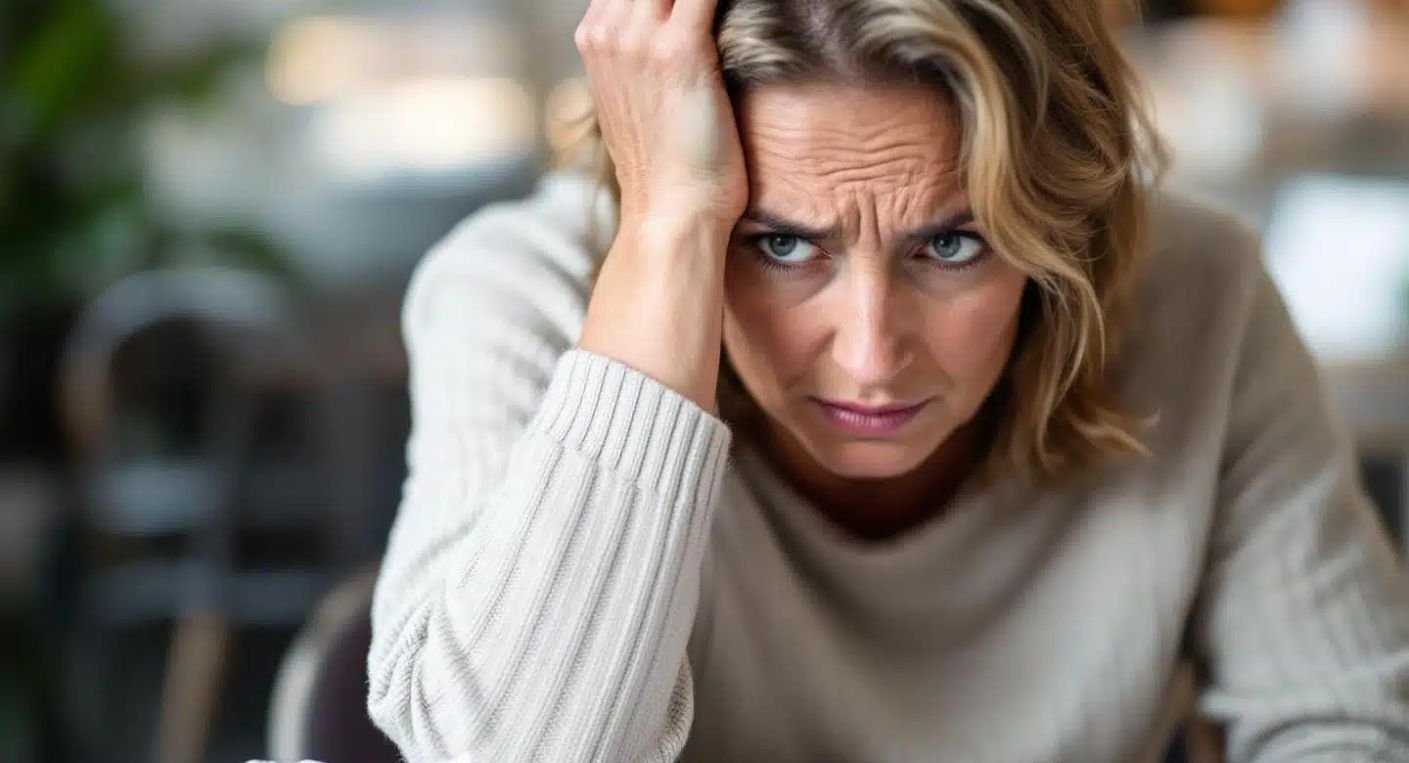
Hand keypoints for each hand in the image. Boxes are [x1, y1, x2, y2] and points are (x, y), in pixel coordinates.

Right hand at [575, 0, 747, 228]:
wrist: (671, 213)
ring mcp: (639, 38)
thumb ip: (649, 58)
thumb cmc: (669, 168)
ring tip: (729, 10)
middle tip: (714, 8)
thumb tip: (688, 37)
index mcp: (596, 38)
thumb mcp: (641, 102)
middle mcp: (609, 31)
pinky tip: (764, 2)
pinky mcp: (679, 50)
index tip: (702, 8)